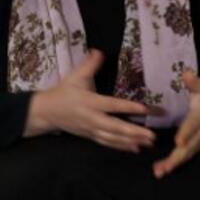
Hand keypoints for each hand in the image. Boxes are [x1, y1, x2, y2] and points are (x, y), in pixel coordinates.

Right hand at [25, 49, 155, 152]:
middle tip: (151, 135)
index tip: (145, 109)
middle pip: (115, 127)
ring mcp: (92, 130)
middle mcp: (92, 118)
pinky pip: (108, 143)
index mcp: (90, 102)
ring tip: (148, 143)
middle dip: (134, 132)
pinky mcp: (91, 137)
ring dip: (131, 141)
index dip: (128, 107)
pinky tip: (136, 148)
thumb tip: (99, 51)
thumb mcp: (75, 76)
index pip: (112, 105)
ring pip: (113, 138)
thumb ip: (89, 65)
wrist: (47, 112)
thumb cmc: (63, 92)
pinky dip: (122, 146)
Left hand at [152, 71, 199, 178]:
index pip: (193, 126)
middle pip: (189, 147)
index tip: (179, 142)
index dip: (187, 133)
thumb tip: (186, 73)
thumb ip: (194, 82)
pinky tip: (159, 171)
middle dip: (177, 157)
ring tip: (159, 172)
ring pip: (186, 155)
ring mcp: (198, 142)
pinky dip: (173, 165)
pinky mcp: (194, 148)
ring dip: (173, 164)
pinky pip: (184, 158)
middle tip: (164, 167)